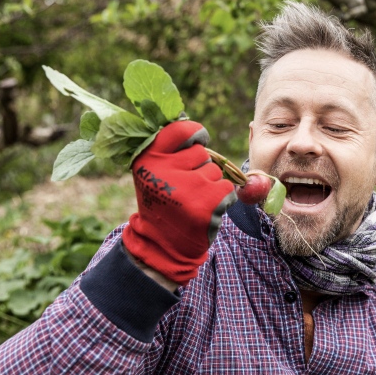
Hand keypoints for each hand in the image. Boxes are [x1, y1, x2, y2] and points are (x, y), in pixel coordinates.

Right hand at [122, 120, 235, 284]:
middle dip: (200, 168)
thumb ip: (169, 152)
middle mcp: (165, 171)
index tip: (198, 139)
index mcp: (148, 159)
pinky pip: (227, 188)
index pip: (179, 130)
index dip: (194, 133)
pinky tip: (205, 209)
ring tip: (194, 200)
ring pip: (216, 172)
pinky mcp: (206, 205)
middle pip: (202, 153)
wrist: (162, 244)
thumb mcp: (152, 174)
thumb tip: (198, 132)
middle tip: (186, 187)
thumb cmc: (162, 203)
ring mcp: (187, 188)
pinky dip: (221, 198)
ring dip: (211, 185)